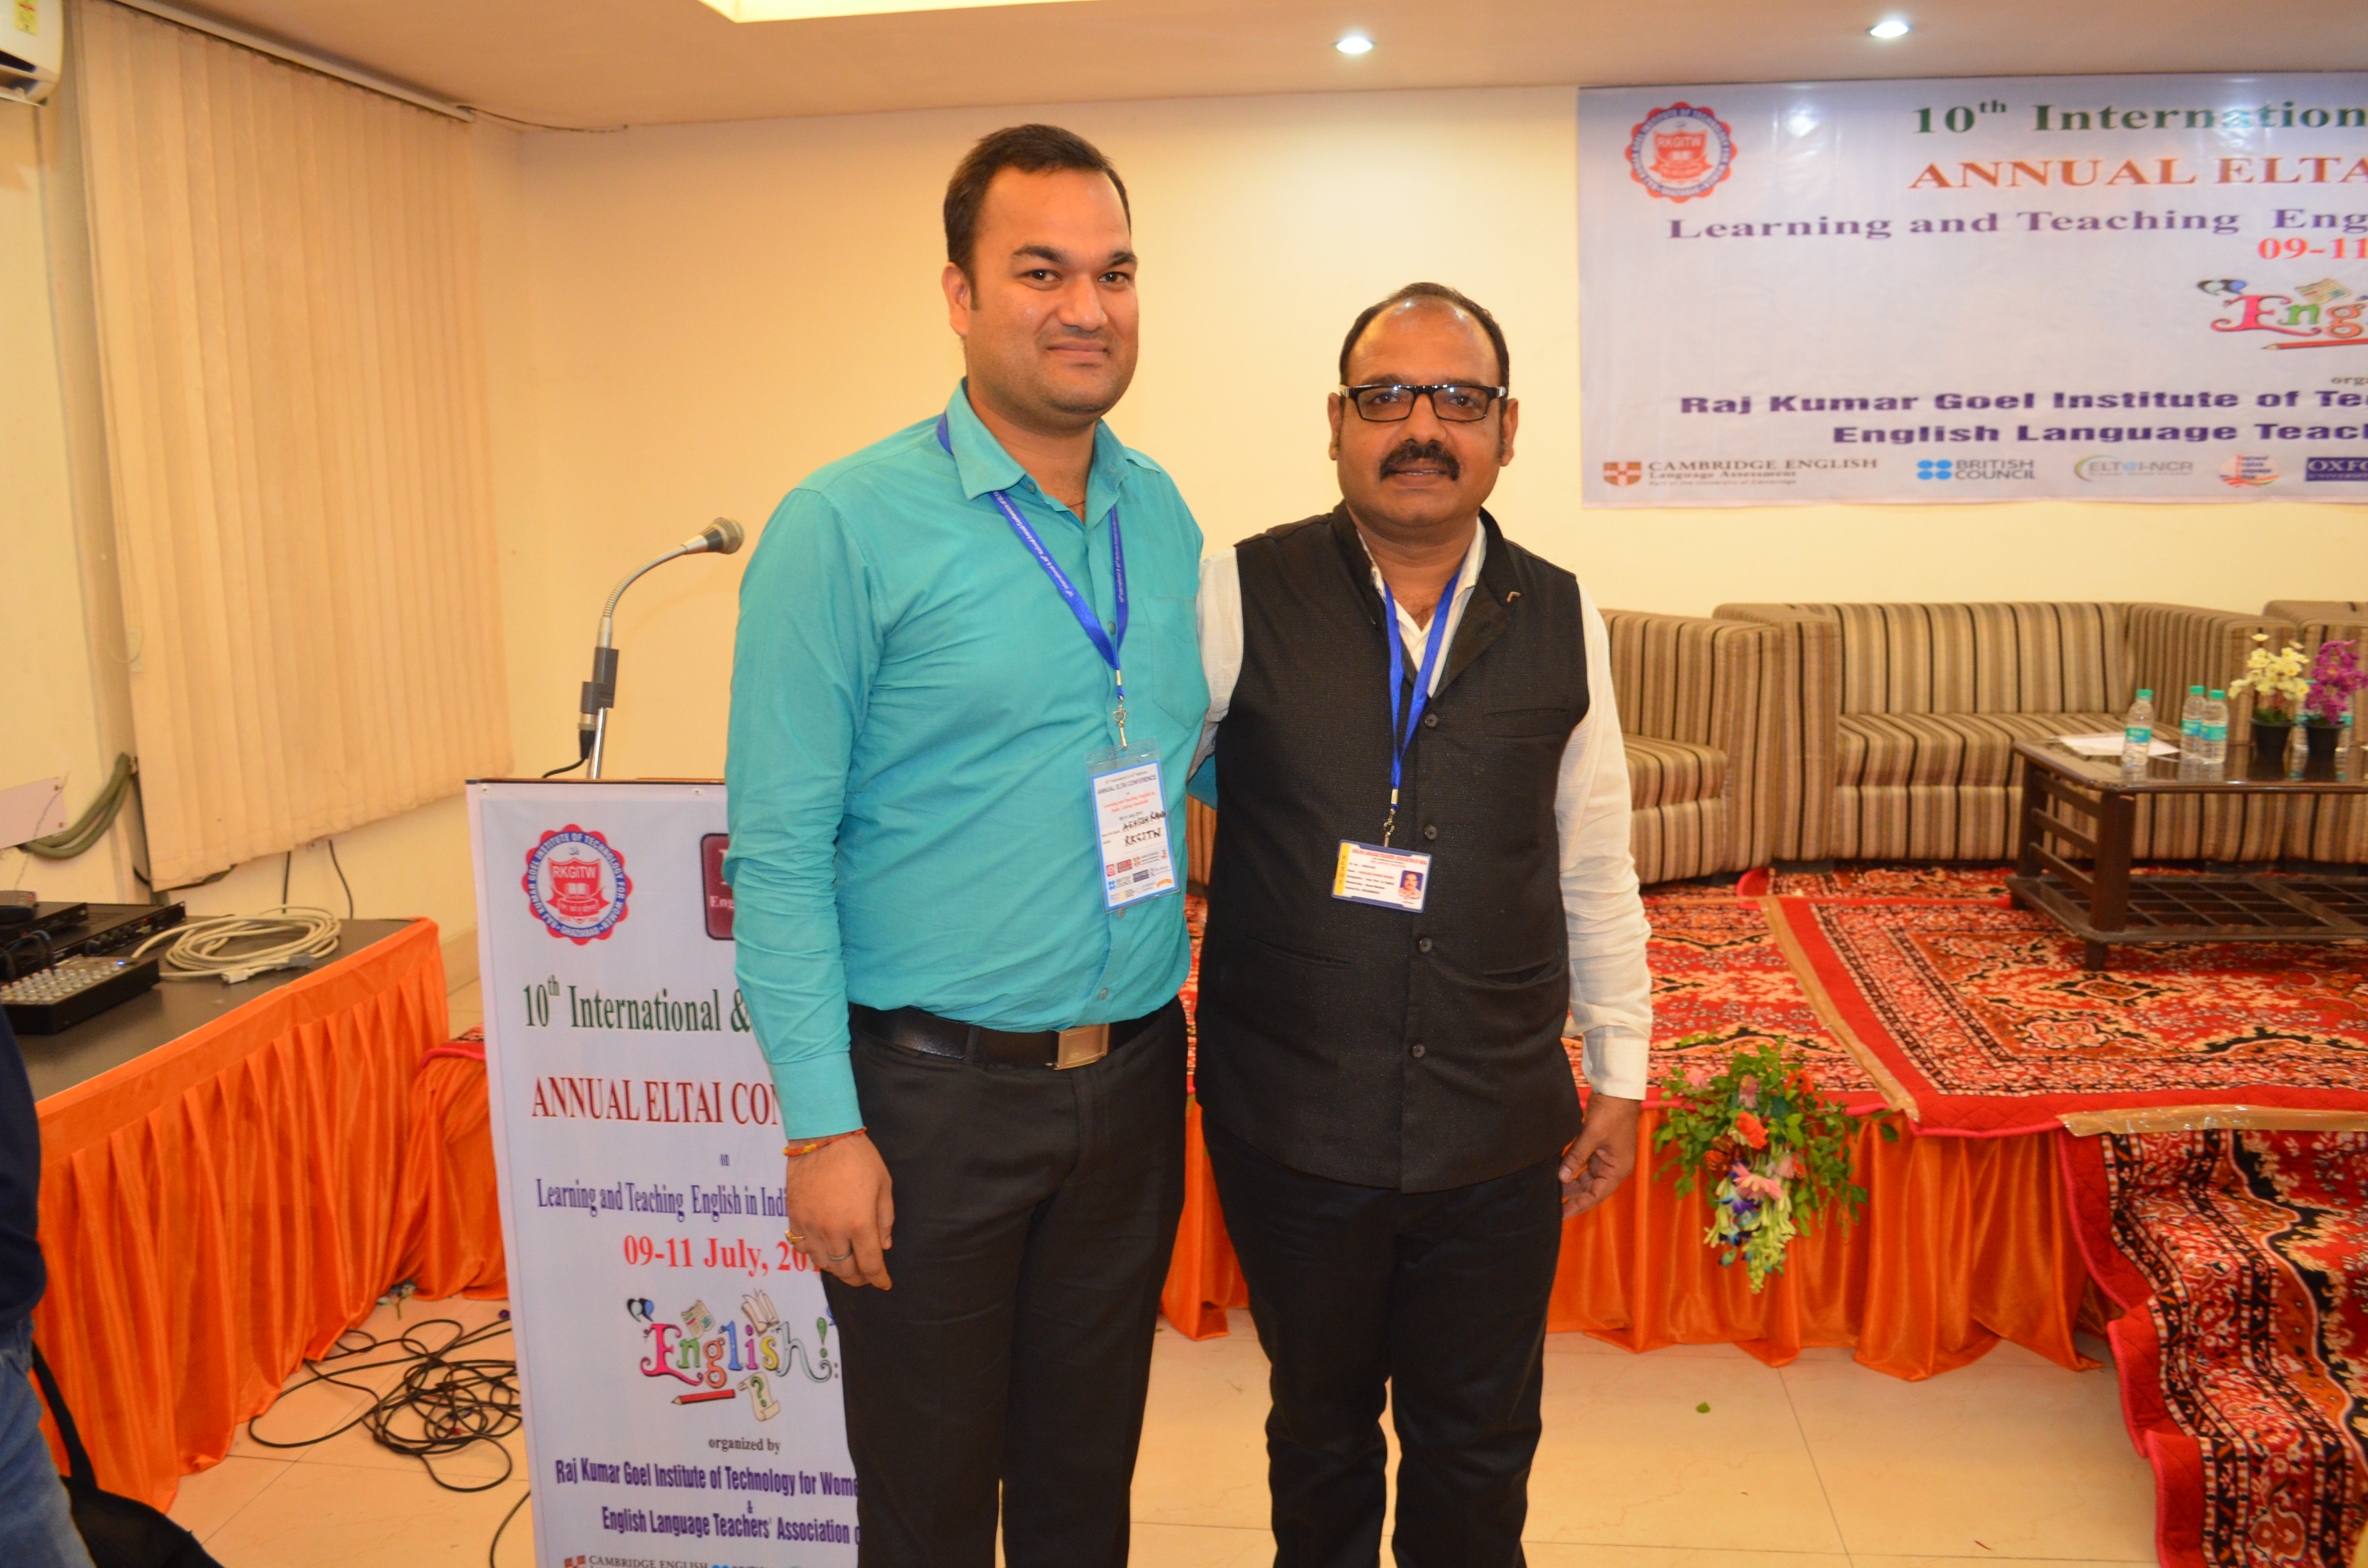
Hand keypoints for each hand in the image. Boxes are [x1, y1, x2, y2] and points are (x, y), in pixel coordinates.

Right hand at [783, 1134, 894, 1288]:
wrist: (822, 1138)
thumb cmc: (858, 1158)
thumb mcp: (883, 1186)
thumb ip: (885, 1219)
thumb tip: (884, 1245)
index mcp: (860, 1224)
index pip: (870, 1264)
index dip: (878, 1278)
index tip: (884, 1284)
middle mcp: (833, 1231)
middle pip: (845, 1270)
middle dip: (858, 1278)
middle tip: (866, 1276)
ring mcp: (811, 1226)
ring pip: (822, 1264)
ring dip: (836, 1269)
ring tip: (846, 1265)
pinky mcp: (794, 1218)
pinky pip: (801, 1248)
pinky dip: (814, 1255)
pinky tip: (823, 1250)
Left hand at [1559, 1093, 1641, 1217]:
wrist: (1617, 1091)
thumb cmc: (1611, 1113)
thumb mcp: (1592, 1136)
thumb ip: (1576, 1157)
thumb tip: (1561, 1177)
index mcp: (1618, 1169)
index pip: (1597, 1195)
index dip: (1579, 1205)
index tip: (1562, 1214)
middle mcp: (1613, 1167)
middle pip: (1591, 1188)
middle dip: (1572, 1195)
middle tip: (1551, 1202)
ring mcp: (1606, 1157)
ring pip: (1586, 1177)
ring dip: (1570, 1182)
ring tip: (1551, 1189)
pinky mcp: (1598, 1147)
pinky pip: (1584, 1163)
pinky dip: (1572, 1167)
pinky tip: (1557, 1171)